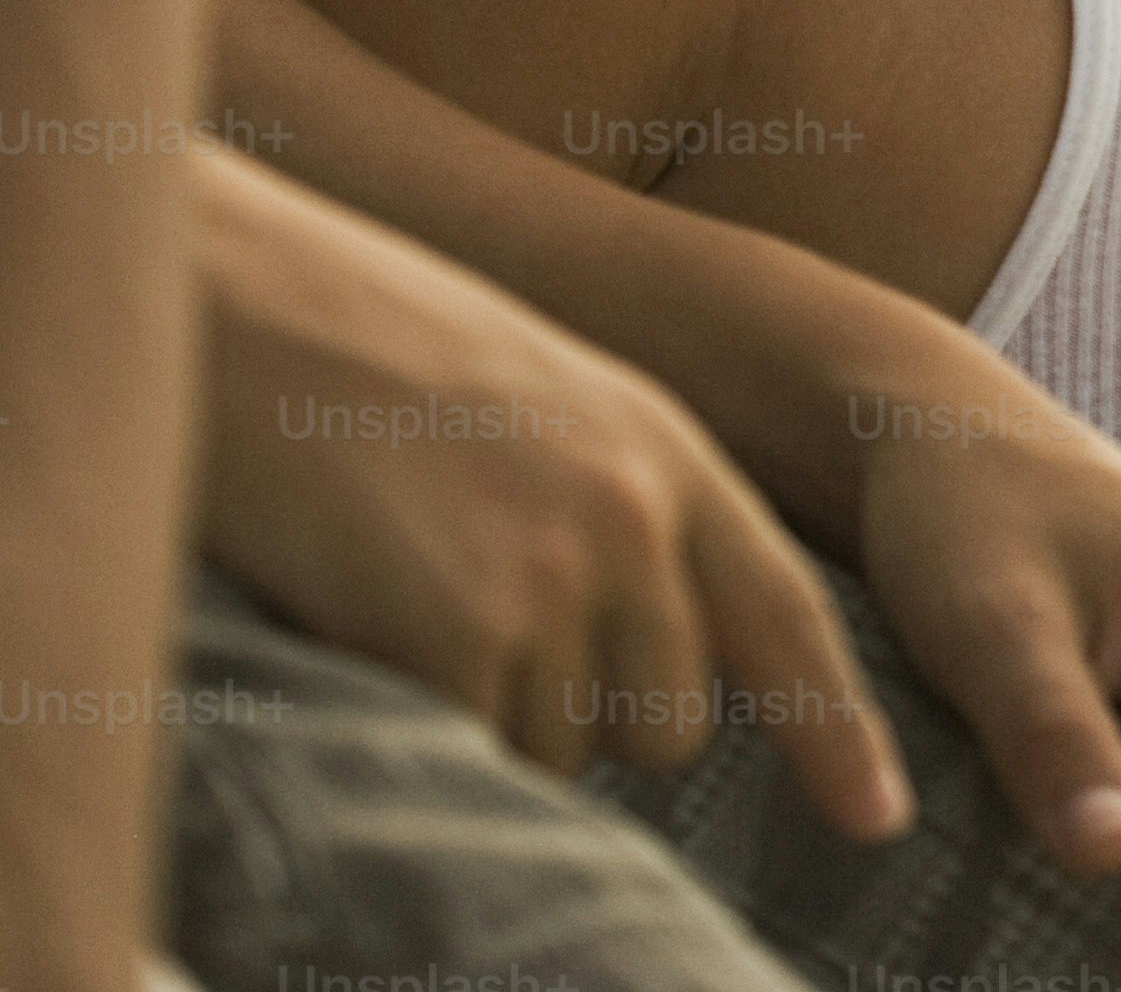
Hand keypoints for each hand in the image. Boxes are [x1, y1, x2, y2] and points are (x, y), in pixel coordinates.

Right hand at [191, 148, 911, 834]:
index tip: (877, 818)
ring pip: (559, 750)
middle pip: (667, 722)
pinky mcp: (461, 635)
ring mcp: (553, 577)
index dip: (835, 727)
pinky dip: (423, 721)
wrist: (244, 303)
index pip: (784, 613)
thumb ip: (618, 507)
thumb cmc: (365, 348)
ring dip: (493, 715)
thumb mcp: (541, 402)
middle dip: (591, 713)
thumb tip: (646, 648)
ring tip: (408, 589)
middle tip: (479, 616)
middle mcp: (633, 516)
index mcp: (664, 450)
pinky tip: (367, 620)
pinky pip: (470, 751)